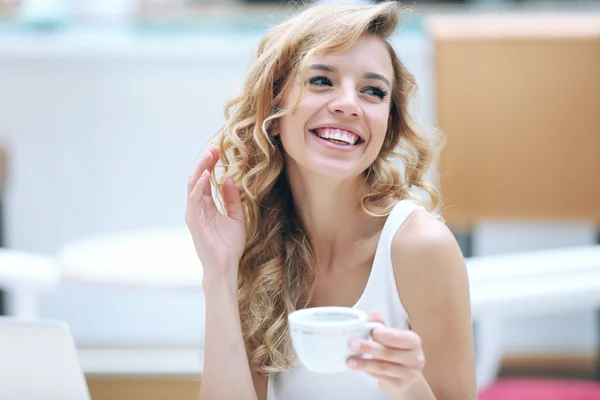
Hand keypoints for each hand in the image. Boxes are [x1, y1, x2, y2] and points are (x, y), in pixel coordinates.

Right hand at [186, 145, 245, 279]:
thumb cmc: (230, 245)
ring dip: (200, 170)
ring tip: (208, 156)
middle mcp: (198, 208)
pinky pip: (194, 200)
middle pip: (198, 179)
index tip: (218, 151)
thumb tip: (230, 180)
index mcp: (207, 207)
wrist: (226, 266)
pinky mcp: (193, 221)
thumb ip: (233, 200)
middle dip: (204, 163)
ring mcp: (194, 214)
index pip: (206, 181)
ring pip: (193, 186)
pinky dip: (198, 187)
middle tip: (213, 148)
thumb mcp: (237, 217)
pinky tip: (205, 176)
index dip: (211, 165)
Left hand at [347, 312, 424, 396]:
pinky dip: (368, 372)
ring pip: (383, 367)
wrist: (404, 376)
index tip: (370, 332)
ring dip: (364, 363)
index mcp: (413, 341)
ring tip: (350, 360)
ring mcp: (410, 374)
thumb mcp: (390, 337)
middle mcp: (415, 358)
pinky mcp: (401, 385)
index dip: (384, 335)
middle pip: (389, 353)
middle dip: (368, 348)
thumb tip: (373, 314)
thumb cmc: (396, 351)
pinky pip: (382, 378)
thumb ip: (381, 326)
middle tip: (352, 344)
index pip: (399, 337)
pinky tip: (358, 367)